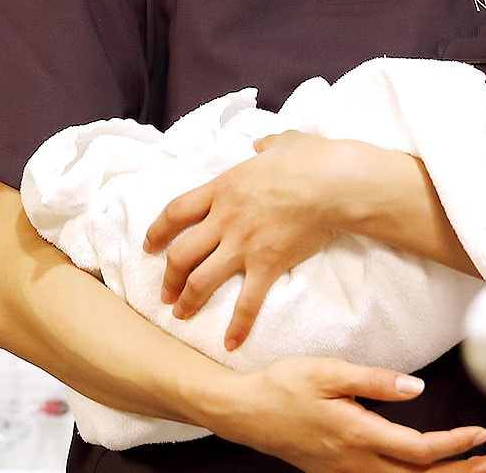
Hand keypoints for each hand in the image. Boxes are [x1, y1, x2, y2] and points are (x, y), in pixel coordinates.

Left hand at [143, 130, 361, 349]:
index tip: (150, 245)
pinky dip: (237, 326)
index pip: (176, 212)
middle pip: (181, 253)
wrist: (335, 183)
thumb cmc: (311, 159)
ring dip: (188, 300)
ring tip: (181, 315)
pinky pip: (247, 303)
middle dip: (169, 277)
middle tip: (165, 293)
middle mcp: (225, 220)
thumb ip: (267, 146)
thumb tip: (262, 144)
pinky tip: (230, 343)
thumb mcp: (283, 142)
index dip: (158, 231)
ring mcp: (244, 245)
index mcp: (223, 189)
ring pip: (201, 280)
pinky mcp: (267, 266)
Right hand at [218, 358, 485, 472]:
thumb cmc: (284, 386)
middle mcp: (356, 463)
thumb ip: (375, 381)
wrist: (246, 413)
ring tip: (476, 471)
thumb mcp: (329, 371)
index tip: (481, 434)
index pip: (419, 449)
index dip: (455, 445)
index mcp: (357, 434)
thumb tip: (417, 389)